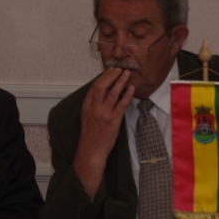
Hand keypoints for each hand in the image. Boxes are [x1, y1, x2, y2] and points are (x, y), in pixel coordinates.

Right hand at [73, 67, 134, 200]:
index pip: (95, 86)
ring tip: (127, 74)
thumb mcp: (87, 115)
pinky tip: (132, 89)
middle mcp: (94, 108)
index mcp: (87, 105)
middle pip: (102, 86)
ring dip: (121, 81)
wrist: (91, 150)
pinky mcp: (113, 121)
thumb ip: (93, 103)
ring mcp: (104, 114)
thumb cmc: (90, 133)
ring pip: (113, 93)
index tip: (111, 70)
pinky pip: (122, 105)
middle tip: (120, 68)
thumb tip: (104, 90)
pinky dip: (127, 95)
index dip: (104, 76)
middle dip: (112, 75)